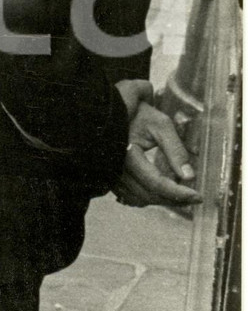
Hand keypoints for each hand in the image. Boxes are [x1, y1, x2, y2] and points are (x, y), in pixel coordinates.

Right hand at [113, 80, 199, 209]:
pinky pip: (130, 196)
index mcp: (128, 155)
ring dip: (161, 199)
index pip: (156, 182)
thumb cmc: (139, 115)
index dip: (178, 192)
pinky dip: (147, 197)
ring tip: (180, 194)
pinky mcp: (112, 178)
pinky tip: (161, 192)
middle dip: (173, 199)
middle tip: (194, 197)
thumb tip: (190, 177)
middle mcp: (116, 169)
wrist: (115, 111)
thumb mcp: (161, 126)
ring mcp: (111, 175)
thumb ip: (176, 150)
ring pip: (140, 199)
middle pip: (148, 194)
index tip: (198, 197)